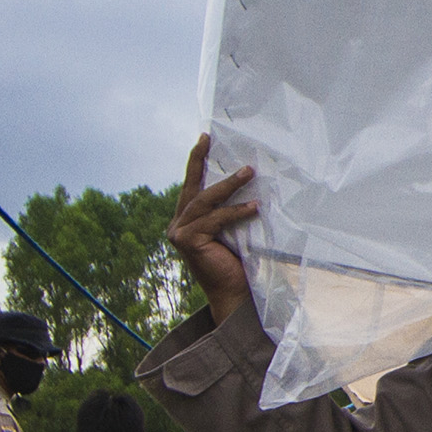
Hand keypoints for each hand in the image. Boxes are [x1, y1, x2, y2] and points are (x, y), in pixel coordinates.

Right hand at [170, 136, 260, 323]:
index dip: (197, 161)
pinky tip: (253, 207)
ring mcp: (180, 234)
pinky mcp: (188, 242)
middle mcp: (177, 226)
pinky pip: (215, 219)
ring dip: (229, 185)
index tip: (204, 139)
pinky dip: (235, 211)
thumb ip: (227, 209)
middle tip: (210, 140)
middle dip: (201, 161)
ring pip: (205, 201)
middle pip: (192, 187)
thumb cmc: (237, 261)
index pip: (192, 186)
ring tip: (249, 172)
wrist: (235, 293)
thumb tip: (246, 177)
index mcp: (185, 220)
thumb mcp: (231, 229)